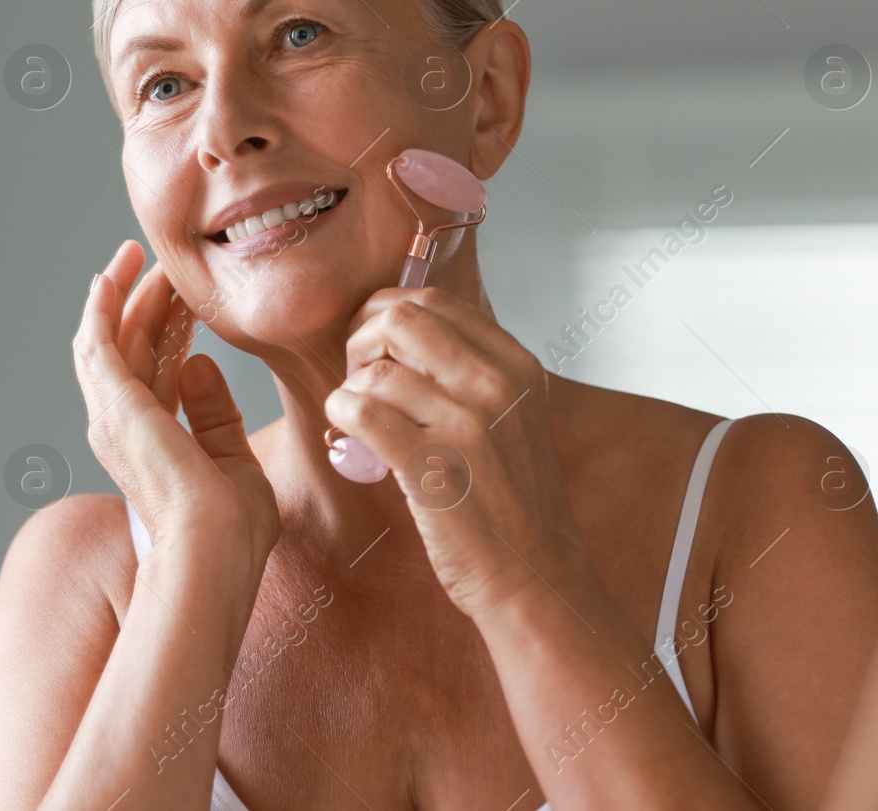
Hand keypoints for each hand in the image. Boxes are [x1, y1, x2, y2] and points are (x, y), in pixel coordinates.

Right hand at [74, 240, 278, 577]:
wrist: (213, 552)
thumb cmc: (231, 531)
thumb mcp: (232, 459)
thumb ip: (215, 415)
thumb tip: (200, 363)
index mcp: (149, 443)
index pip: (151, 372)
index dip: (166, 330)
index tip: (186, 298)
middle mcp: (120, 428)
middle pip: (127, 348)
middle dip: (146, 302)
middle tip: (166, 264)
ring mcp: (111, 417)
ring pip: (109, 338)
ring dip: (123, 294)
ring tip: (140, 255)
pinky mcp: (113, 405)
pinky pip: (96, 342)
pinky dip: (100, 307)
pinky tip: (109, 276)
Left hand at [323, 286, 584, 620]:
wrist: (535, 576)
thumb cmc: (512, 500)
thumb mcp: (515, 415)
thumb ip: (472, 369)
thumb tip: (401, 329)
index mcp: (516, 365)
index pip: (434, 301)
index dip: (386, 313)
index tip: (374, 345)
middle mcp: (495, 385)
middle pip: (400, 318)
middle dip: (362, 339)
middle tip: (359, 377)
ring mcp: (466, 425)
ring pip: (375, 369)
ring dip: (350, 389)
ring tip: (360, 418)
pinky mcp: (433, 467)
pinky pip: (362, 412)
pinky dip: (342, 416)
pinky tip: (349, 436)